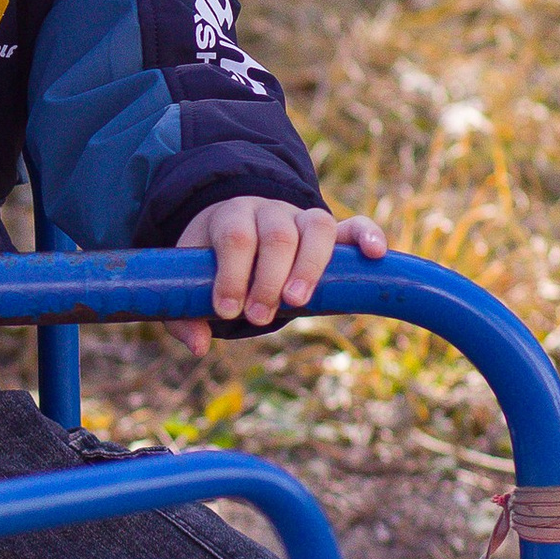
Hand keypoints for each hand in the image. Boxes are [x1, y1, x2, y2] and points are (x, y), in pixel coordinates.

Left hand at [168, 197, 386, 351]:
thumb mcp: (190, 281)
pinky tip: (374, 254)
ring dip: (309, 265)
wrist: (239, 226)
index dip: (232, 273)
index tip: (226, 309)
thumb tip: (199, 347)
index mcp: (231, 217)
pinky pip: (354, 225)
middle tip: (258, 316)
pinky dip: (367, 235)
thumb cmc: (214, 262)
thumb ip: (185, 314)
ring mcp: (302, 218)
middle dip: (267, 278)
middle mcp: (269, 211)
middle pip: (276, 234)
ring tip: (296, 302)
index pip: (235, 235)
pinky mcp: (332, 232)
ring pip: (315, 226)